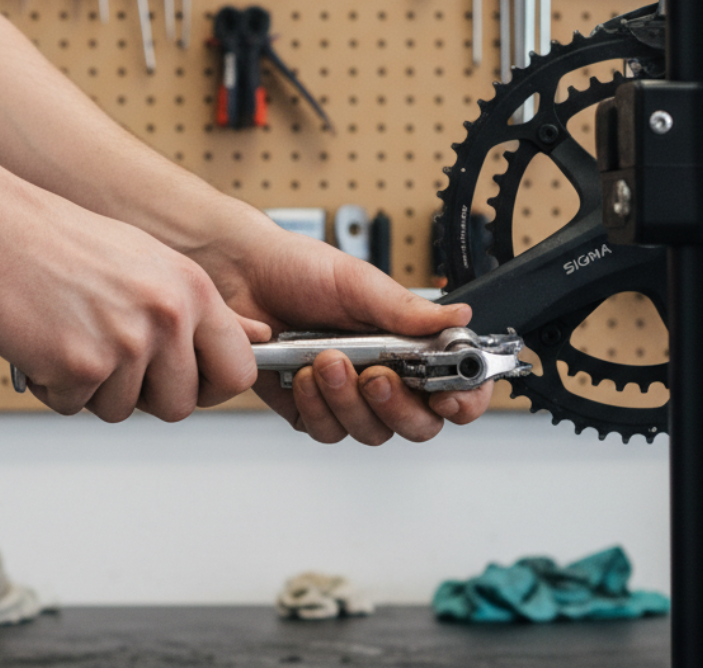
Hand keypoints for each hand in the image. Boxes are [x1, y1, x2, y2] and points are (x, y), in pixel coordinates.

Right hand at [0, 193, 269, 421]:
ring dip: (93, 389)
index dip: (212, 387)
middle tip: (111, 358)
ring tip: (72, 334)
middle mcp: (167, 316)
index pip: (239, 371)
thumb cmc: (63, 244)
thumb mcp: (151, 263)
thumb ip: (199, 309)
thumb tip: (257, 338)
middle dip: (145, 396)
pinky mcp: (80, 366)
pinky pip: (75, 407)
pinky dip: (54, 387)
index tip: (191, 383)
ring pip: (123, 411)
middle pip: (180, 404)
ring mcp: (125, 343)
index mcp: (192, 290)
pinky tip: (44, 341)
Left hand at [195, 222, 493, 443]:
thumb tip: (460, 318)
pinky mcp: (310, 408)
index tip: (447, 396)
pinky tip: (302, 375)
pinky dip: (315, 405)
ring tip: (326, 360)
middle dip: (398, 405)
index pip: (456, 387)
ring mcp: (348, 396)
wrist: (239, 275)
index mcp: (409, 343)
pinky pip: (326, 429)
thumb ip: (407, 310)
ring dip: (349, 400)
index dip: (463, 400)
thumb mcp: (358, 283)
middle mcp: (385, 375)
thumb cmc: (299, 270)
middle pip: (419, 424)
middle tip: (376, 376)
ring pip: (370, 431)